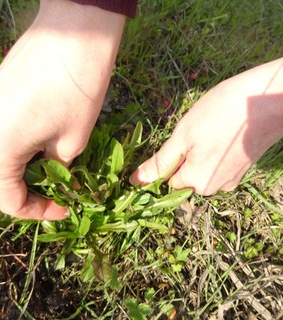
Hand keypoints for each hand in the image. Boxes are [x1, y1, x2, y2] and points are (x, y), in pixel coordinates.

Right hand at [0, 0, 124, 218]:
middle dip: (18, 198)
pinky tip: (25, 155)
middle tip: (49, 196)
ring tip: (38, 180)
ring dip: (6, 179)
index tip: (64, 208)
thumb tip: (54, 174)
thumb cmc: (75, 92)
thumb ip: (55, 167)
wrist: (71, 36)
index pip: (9, 201)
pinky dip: (1, 157)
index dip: (38, 212)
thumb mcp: (71, 143)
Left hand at [130, 59, 282, 194]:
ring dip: (198, 154)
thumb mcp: (182, 136)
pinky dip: (214, 153)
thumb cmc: (220, 114)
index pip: (168, 182)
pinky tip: (221, 134)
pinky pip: (217, 166)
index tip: (175, 141)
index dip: (166, 162)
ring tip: (210, 131)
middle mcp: (214, 188)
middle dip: (184, 158)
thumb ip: (160, 162)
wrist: (268, 100)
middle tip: (194, 132)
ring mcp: (231, 180)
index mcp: (197, 181)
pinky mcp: (242, 169)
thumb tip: (137, 181)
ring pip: (201, 171)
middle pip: (186, 178)